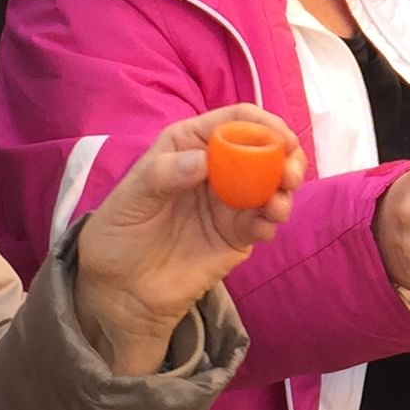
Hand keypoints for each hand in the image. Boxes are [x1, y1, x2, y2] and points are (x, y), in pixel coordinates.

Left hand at [71, 108, 309, 369]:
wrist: (121, 288)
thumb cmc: (119, 232)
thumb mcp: (131, 197)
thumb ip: (163, 174)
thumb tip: (204, 162)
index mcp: (191, 144)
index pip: (235, 121)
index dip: (263, 123)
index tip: (281, 138)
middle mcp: (217, 168)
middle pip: (265, 149)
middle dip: (285, 156)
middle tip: (290, 173)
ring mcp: (231, 202)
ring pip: (272, 185)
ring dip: (285, 189)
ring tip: (278, 204)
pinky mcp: (238, 235)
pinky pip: (265, 222)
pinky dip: (272, 220)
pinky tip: (264, 226)